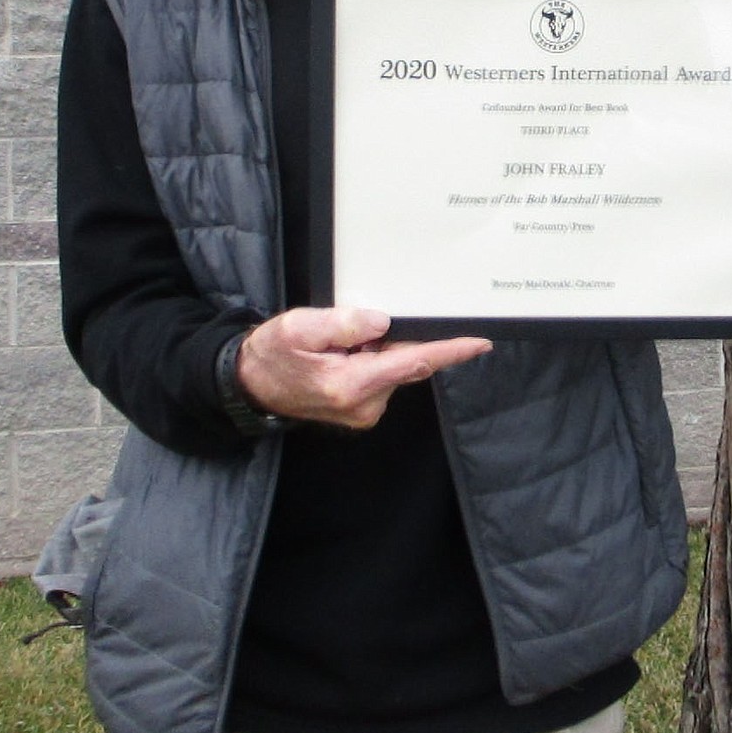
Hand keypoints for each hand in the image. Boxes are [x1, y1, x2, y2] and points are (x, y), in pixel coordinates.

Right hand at [236, 306, 491, 429]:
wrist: (252, 384)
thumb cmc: (272, 353)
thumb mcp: (299, 327)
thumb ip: (343, 324)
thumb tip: (382, 322)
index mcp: (350, 384)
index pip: (411, 363)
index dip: (449, 352)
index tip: (479, 343)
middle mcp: (364, 404)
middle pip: (404, 362)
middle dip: (392, 338)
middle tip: (353, 328)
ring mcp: (364, 411)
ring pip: (393, 367)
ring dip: (378, 348)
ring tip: (338, 343)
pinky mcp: (363, 409)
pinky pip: (382, 374)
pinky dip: (372, 358)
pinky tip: (344, 353)